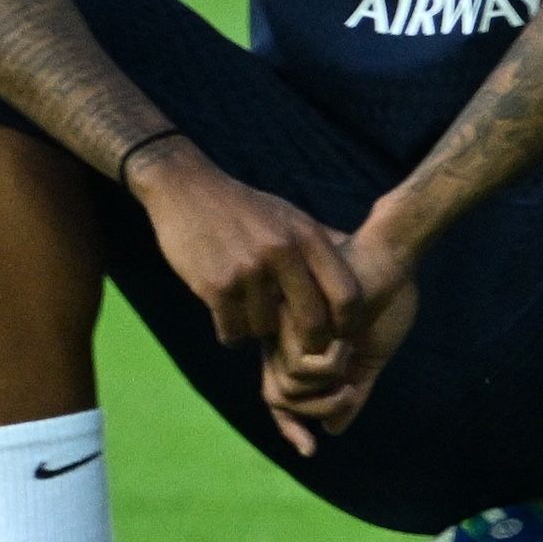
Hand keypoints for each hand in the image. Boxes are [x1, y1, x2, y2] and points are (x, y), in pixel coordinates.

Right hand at [125, 138, 357, 352]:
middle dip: (312, 344)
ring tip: (253, 316)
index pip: (347, 294)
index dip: (348, 324)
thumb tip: (354, 286)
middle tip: (305, 351)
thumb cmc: (247, 209)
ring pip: (267, 331)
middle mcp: (282, 253)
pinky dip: (233, 334)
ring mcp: (248, 271)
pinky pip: (233, 333)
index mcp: (308, 237)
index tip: (341, 336)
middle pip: (313, 322)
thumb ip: (318, 250)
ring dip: (260, 332)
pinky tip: (231, 319)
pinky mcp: (216, 286)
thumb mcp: (292, 218)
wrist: (188, 190)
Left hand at [261, 224, 418, 454]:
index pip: (280, 396)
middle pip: (278, 398)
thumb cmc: (386, 301)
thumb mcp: (371, 357)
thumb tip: (333, 430)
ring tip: (351, 356)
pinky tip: (346, 338)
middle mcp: (285, 339)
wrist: (394, 263)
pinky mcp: (292, 321)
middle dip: (316, 410)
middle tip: (350, 393)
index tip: (310, 450)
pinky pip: (303, 368)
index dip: (288, 427)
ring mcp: (286, 329)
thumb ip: (352, 392)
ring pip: (288, 388)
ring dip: (328, 384)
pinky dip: (331, 363)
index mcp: (300, 347)